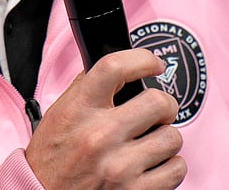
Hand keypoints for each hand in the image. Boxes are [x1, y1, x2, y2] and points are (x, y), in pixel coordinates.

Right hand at [25, 48, 186, 188]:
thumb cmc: (52, 159)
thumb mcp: (59, 113)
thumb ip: (86, 88)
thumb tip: (117, 69)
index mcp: (79, 110)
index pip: (116, 67)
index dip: (143, 59)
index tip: (153, 64)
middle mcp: (100, 135)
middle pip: (158, 101)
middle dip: (163, 105)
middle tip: (156, 111)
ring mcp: (120, 166)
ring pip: (172, 137)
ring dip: (164, 138)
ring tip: (148, 143)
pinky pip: (176, 169)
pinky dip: (169, 166)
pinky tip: (152, 164)